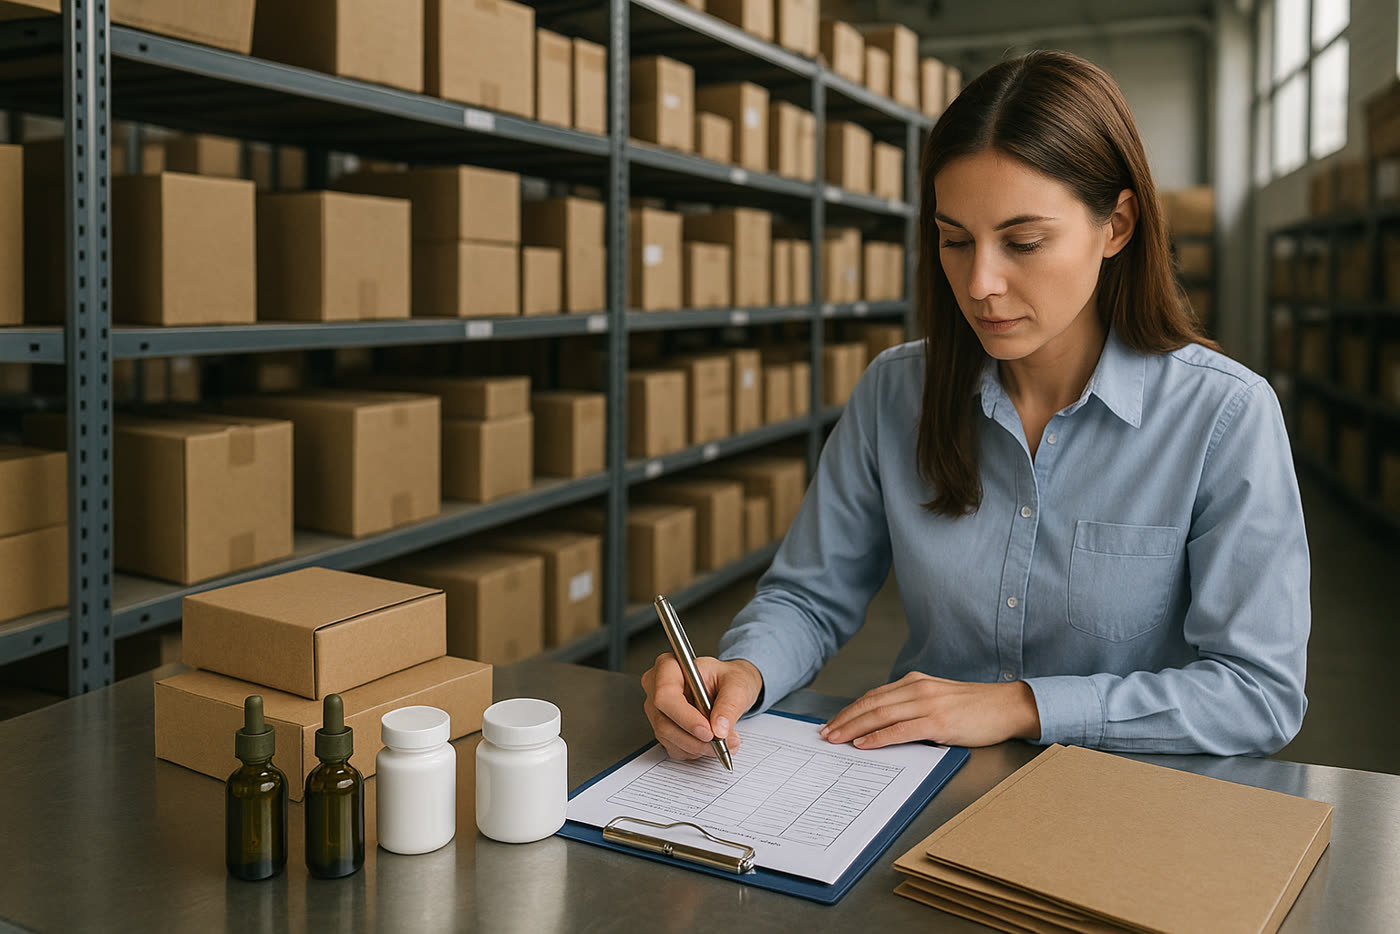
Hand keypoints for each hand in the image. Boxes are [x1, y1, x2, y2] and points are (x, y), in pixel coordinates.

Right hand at [641, 654, 763, 760]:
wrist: (730, 688)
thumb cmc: (729, 678)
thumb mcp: (738, 684)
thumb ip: (730, 705)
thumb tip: (719, 728)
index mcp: (670, 666)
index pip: (665, 694)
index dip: (685, 716)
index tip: (709, 731)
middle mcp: (656, 687)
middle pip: (664, 721)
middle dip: (695, 738)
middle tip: (721, 742)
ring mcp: (657, 710)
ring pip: (669, 738)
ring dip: (698, 747)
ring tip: (724, 743)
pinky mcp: (663, 728)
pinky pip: (674, 747)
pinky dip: (695, 751)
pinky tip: (711, 743)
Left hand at [820, 672, 1041, 749]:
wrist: (1007, 706)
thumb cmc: (975, 707)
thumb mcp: (937, 699)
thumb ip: (912, 706)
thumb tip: (884, 725)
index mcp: (915, 682)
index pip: (873, 696)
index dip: (850, 710)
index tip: (833, 722)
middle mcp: (918, 689)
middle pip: (871, 704)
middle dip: (844, 719)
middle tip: (825, 733)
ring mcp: (928, 705)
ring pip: (880, 715)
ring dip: (854, 728)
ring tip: (836, 739)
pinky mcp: (939, 722)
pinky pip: (901, 730)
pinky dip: (878, 737)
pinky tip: (864, 744)